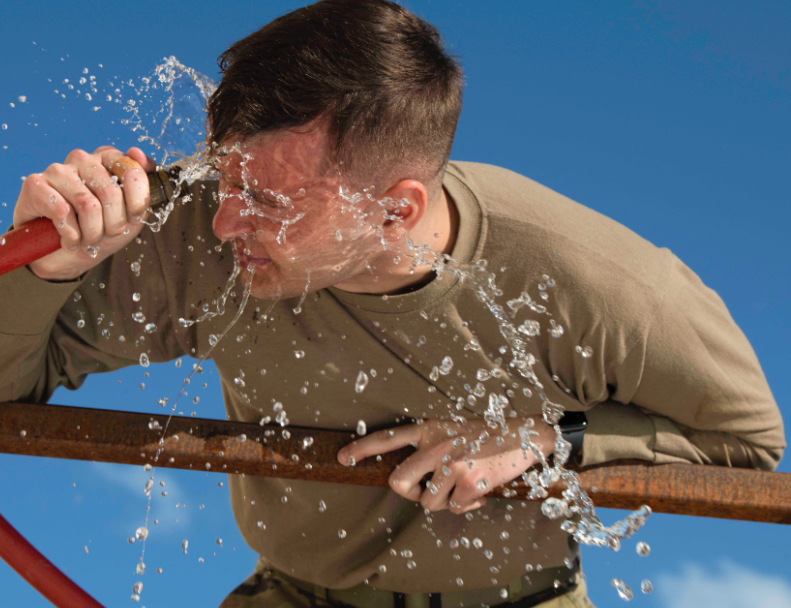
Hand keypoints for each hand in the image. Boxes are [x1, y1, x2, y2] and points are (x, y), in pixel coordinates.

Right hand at [13, 146, 156, 280]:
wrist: (67, 255)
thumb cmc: (101, 229)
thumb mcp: (133, 213)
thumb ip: (143, 187)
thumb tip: (137, 154)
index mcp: (108, 159)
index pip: (132, 171)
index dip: (137, 203)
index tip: (133, 218)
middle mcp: (83, 158)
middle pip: (111, 193)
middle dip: (114, 224)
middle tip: (106, 235)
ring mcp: (57, 169)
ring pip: (88, 205)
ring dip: (93, 233)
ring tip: (88, 240)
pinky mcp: (35, 184)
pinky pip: (62, 212)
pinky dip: (71, 236)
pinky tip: (69, 240)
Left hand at [337, 415, 555, 513]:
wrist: (524, 434)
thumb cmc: (485, 436)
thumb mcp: (453, 431)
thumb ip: (431, 449)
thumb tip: (417, 484)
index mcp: (429, 429)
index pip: (388, 437)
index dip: (363, 449)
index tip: (342, 458)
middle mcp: (436, 445)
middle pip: (398, 482)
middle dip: (410, 493)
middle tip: (426, 490)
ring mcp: (451, 463)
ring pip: (429, 502)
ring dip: (445, 501)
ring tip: (464, 484)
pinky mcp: (469, 481)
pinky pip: (456, 508)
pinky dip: (468, 505)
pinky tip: (481, 488)